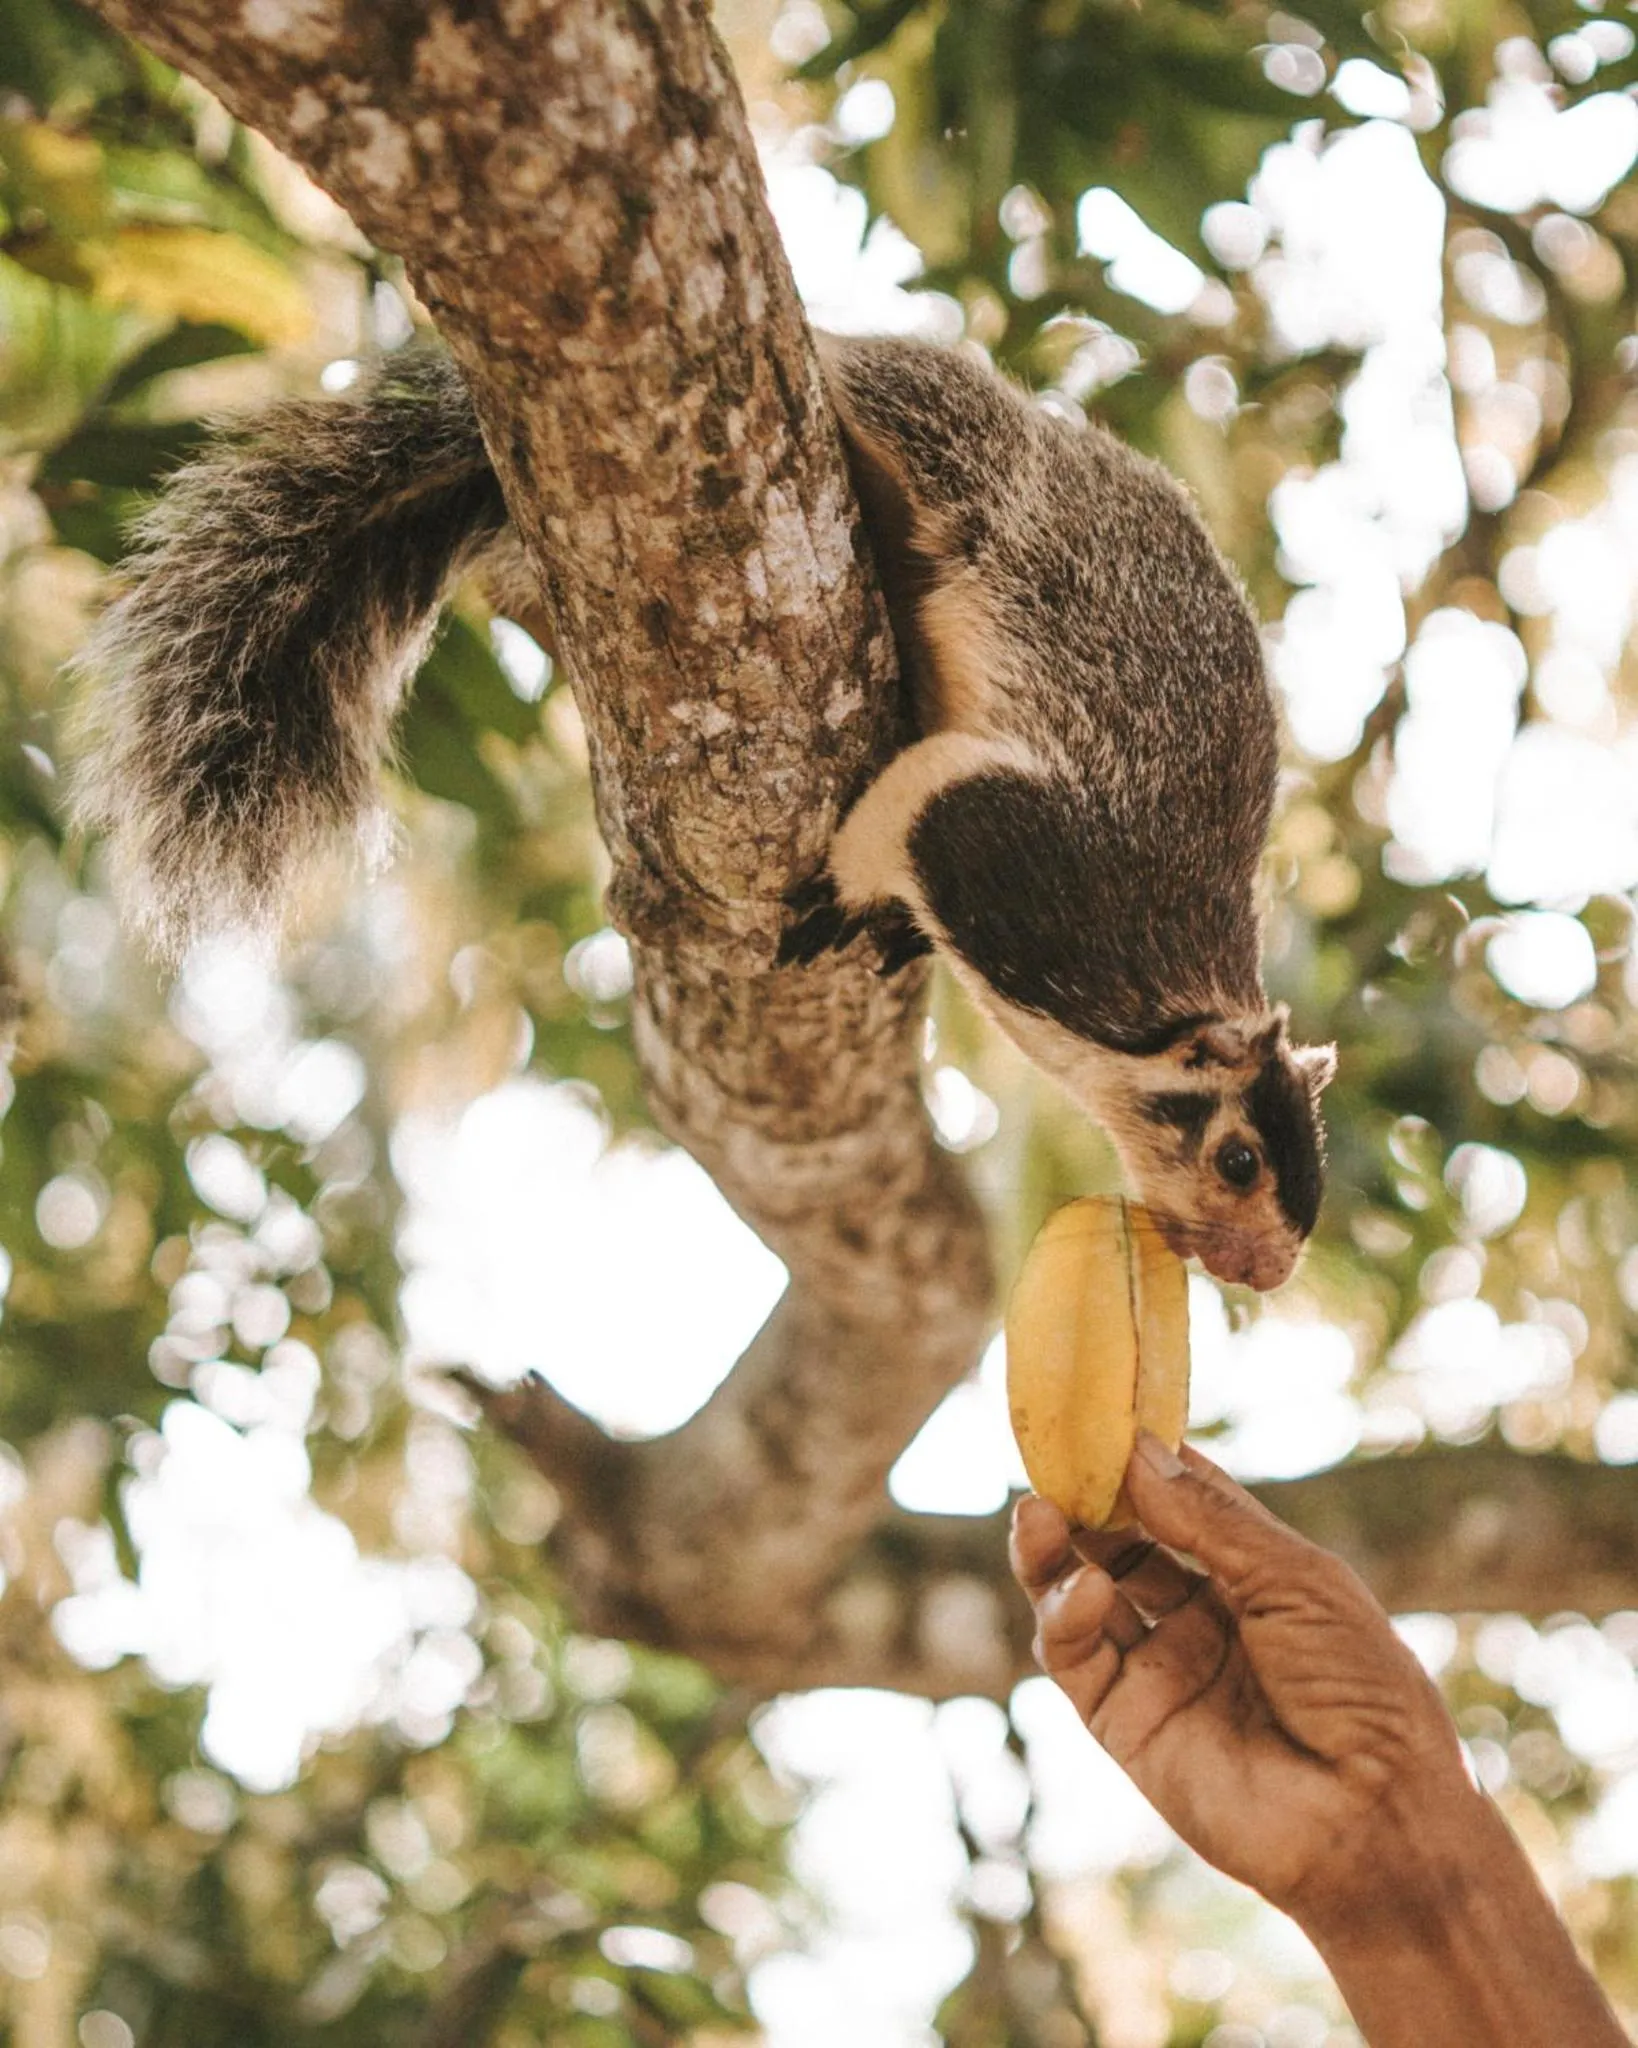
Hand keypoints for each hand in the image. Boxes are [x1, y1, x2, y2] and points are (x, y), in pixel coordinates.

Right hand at [1010, 1434, 1474, 1932]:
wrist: (1375, 1819)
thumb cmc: (1362, 1689)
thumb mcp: (1296, 1580)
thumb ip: (1208, 1518)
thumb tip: (1136, 1450)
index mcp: (1252, 1576)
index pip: (1178, 1502)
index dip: (1140, 1462)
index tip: (1100, 1418)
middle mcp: (1200, 1618)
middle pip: (1119, 1544)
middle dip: (1084, 1501)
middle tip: (1051, 1462)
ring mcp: (1159, 1669)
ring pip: (1081, 1594)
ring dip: (1054, 1550)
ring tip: (1039, 1513)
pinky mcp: (1125, 1723)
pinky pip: (1077, 1657)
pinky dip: (1066, 1616)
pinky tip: (1087, 1589)